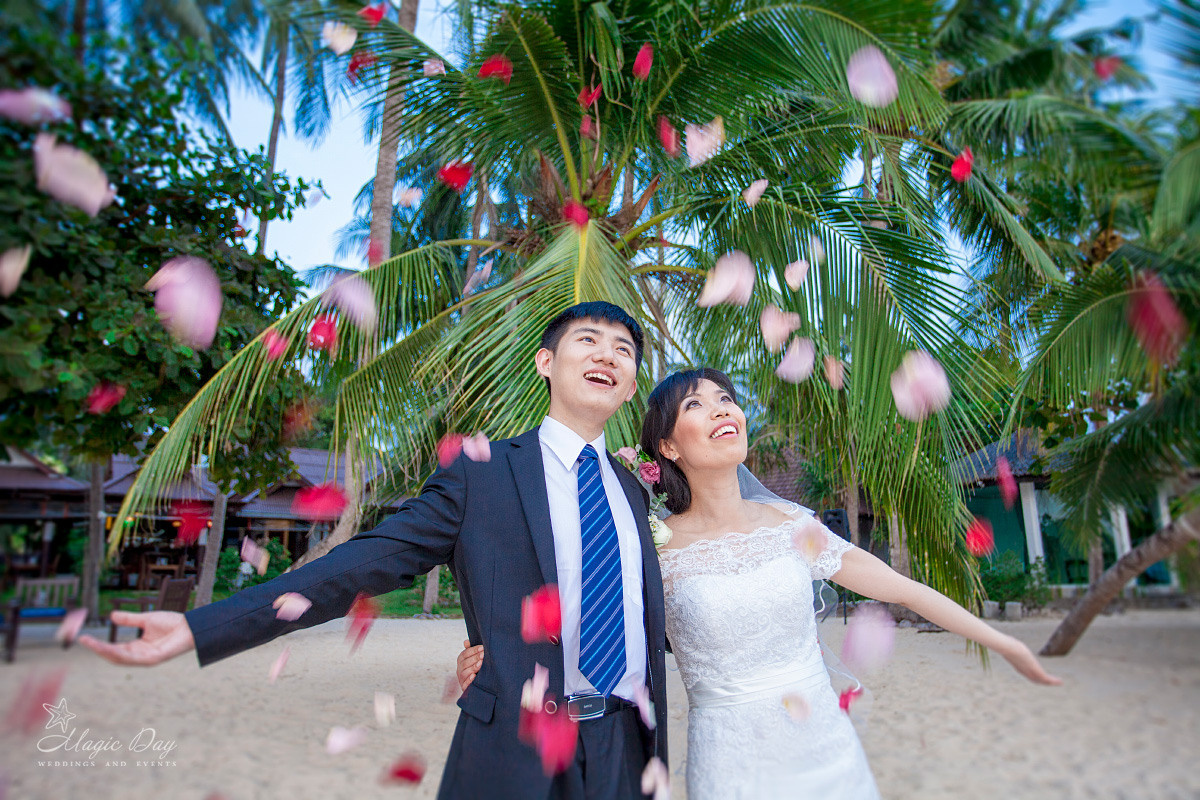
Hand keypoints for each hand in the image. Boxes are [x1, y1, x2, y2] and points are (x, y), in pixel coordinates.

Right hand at [77, 611, 195, 665]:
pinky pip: (134, 659)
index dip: (99, 645)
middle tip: (82, 640)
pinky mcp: (154, 659)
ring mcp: (146, 659)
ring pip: (121, 658)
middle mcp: (140, 655)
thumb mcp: (146, 619)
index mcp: (138, 648)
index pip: (114, 649)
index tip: (84, 638)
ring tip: (91, 644)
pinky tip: (110, 649)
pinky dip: (120, 654)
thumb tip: (112, 616)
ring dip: (105, 652)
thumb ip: (129, 619)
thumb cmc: (173, 623)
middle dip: (97, 649)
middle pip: (114, 656)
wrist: (191, 624)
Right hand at [456, 638, 483, 691]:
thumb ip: (470, 650)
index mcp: (461, 660)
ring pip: (464, 673)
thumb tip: (466, 641)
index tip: (482, 647)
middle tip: (483, 655)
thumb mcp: (474, 658)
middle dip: (475, 658)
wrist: (478, 684)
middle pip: (465, 663)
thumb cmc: (476, 667)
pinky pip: (465, 684)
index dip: (473, 650)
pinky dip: (469, 680)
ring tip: (480, 664)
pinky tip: (474, 676)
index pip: (465, 653)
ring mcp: (461, 679)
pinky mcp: (464, 687)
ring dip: (473, 668)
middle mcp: (459, 669)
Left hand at [999, 636, 1061, 685]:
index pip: (1028, 674)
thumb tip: (1009, 638)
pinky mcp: (1036, 670)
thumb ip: (1011, 645)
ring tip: (1059, 682)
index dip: (1035, 676)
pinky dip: (1053, 681)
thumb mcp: (1010, 646)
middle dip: (1044, 681)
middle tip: (1052, 682)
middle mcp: (1024, 671)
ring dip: (1051, 682)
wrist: (1008, 648)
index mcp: (1019, 666)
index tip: (1040, 677)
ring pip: (1042, 680)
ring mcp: (1030, 671)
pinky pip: (1046, 678)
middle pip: (1035, 680)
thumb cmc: (1007, 644)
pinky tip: (1060, 681)